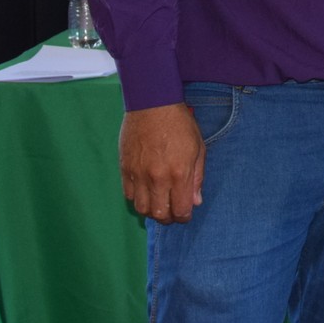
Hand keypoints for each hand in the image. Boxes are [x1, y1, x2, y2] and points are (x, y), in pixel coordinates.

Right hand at [119, 103, 204, 223]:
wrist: (152, 104)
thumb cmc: (179, 123)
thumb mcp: (198, 148)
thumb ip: (197, 177)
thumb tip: (195, 201)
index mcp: (179, 173)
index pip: (180, 210)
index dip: (184, 217)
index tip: (185, 214)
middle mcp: (157, 178)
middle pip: (159, 215)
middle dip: (168, 218)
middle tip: (172, 212)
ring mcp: (139, 174)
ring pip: (141, 209)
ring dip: (151, 211)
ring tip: (158, 203)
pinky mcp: (125, 168)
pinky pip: (128, 195)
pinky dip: (137, 199)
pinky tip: (146, 192)